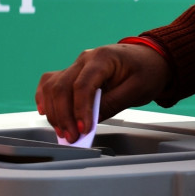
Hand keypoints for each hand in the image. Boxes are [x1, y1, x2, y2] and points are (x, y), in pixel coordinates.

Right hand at [35, 43, 170, 142]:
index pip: (83, 84)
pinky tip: (45, 111)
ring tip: (63, 132)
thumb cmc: (146, 70)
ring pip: (53, 86)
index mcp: (103, 58)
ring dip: (54, 112)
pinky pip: (51, 82)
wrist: (149, 58)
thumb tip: (91, 120)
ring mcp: (76, 65)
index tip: (83, 129)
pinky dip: (45, 97)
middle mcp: (85, 59)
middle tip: (72, 137)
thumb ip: (113, 103)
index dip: (80, 109)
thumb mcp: (138, 89)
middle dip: (64, 115)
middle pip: (62, 86)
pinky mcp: (73, 73)